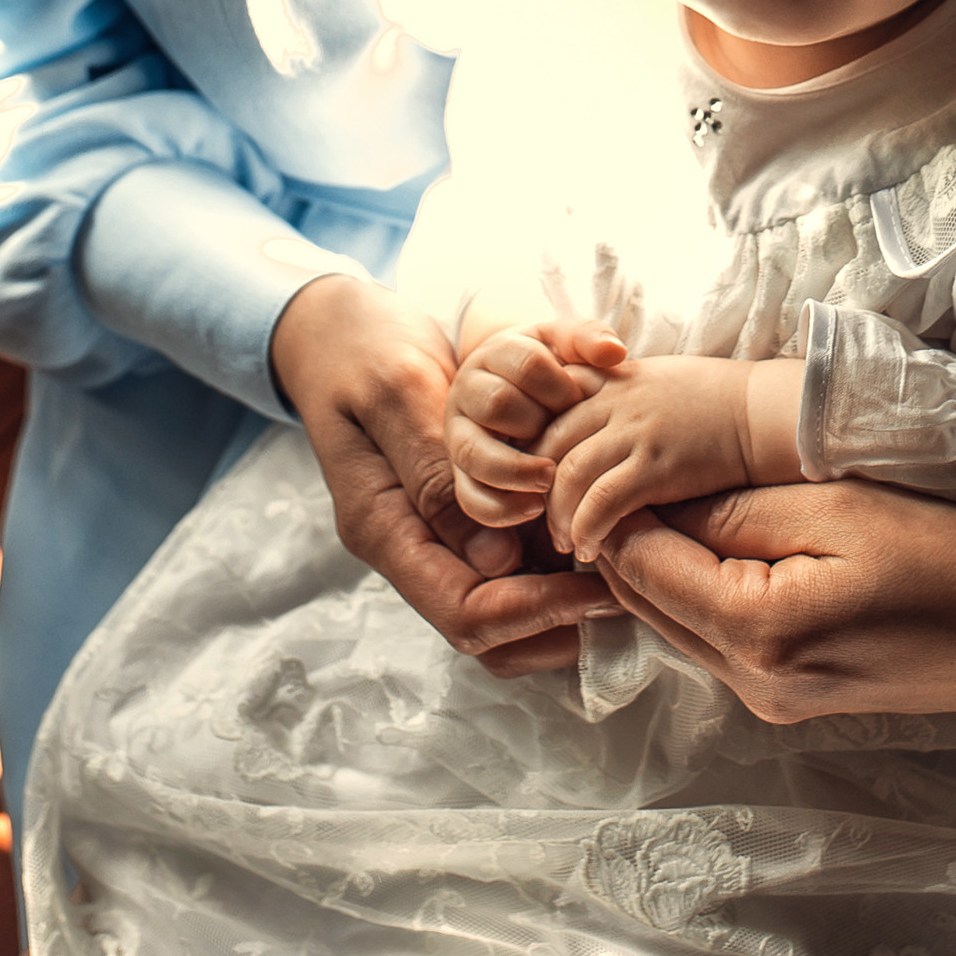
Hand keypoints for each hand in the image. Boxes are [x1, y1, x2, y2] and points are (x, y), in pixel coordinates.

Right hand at [269, 275, 620, 675]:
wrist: (335, 328)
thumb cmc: (363, 349)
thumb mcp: (398, 393)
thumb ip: (435, 470)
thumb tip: (494, 559)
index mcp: (383, 529)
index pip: (465, 615)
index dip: (534, 613)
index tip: (596, 588)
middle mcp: (410, 543)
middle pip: (489, 628)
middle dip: (555, 619)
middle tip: (620, 583)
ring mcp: (430, 529)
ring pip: (504, 598)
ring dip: (560, 588)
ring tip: (619, 554)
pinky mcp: (452, 507)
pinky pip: (506, 554)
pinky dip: (551, 546)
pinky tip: (593, 515)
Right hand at [446, 320, 626, 528]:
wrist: (516, 387)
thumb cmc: (549, 367)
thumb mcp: (565, 343)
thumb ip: (588, 339)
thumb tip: (615, 353)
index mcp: (496, 353)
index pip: (526, 364)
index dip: (560, 386)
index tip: (582, 401)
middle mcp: (468, 392)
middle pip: (496, 404)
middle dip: (538, 423)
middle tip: (570, 439)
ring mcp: (460, 434)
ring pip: (473, 452)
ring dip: (514, 470)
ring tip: (550, 479)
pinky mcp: (462, 472)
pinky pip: (470, 496)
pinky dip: (501, 507)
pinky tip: (537, 507)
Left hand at [537, 354, 791, 563]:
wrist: (761, 412)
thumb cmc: (713, 401)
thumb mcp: (652, 381)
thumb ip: (612, 399)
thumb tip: (581, 436)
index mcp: (609, 379)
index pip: (545, 412)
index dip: (532, 453)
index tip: (535, 483)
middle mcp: (614, 401)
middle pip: (547, 447)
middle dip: (536, 490)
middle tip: (540, 524)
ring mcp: (634, 432)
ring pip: (567, 477)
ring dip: (558, 517)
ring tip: (565, 543)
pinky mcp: (657, 465)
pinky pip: (602, 503)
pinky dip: (587, 529)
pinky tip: (590, 549)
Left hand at [596, 481, 955, 724]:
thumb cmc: (954, 546)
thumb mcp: (841, 506)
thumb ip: (739, 510)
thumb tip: (655, 502)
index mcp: (759, 635)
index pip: (639, 566)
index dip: (614, 506)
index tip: (608, 451)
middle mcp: (755, 684)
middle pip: (646, 604)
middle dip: (627, 537)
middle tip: (624, 464)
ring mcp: (776, 700)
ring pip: (678, 623)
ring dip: (664, 564)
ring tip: (671, 489)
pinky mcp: (797, 699)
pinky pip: (719, 639)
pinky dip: (703, 589)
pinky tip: (722, 537)